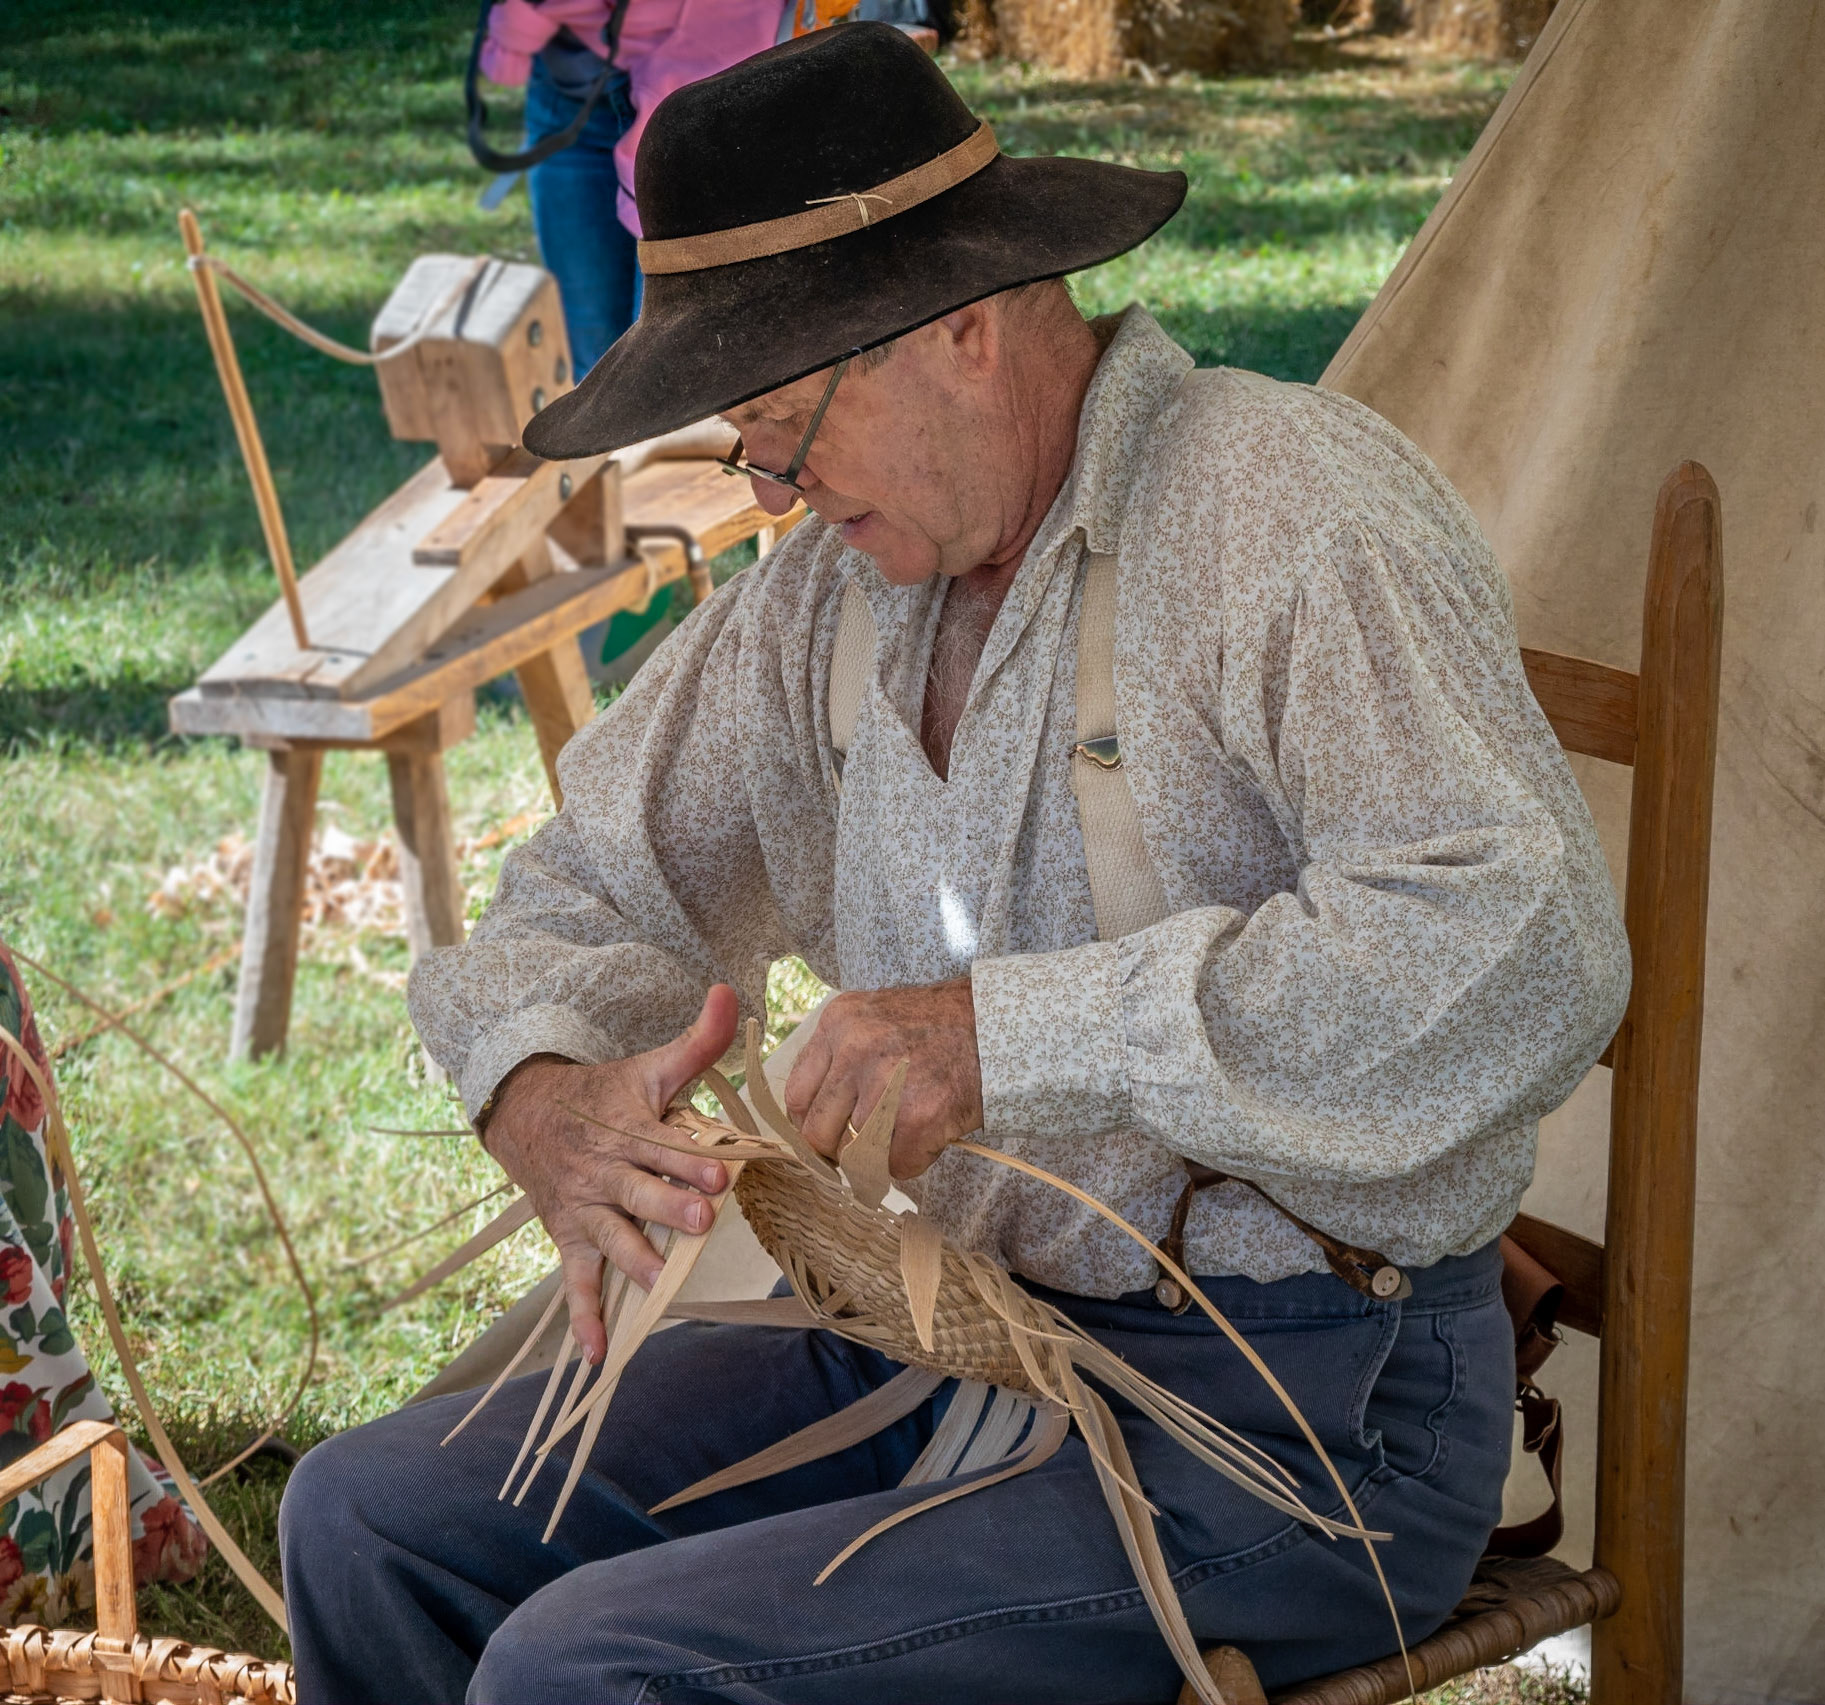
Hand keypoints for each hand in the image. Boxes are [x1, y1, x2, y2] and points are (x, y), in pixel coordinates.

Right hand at [482, 986, 738, 1361]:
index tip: (722, 1174)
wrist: (528, 1113)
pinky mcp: (571, 1239)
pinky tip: (599, 1354)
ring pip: (612, 1238)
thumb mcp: (651, 1067)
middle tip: (701, 1220)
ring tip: (661, 1278)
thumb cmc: (606, 1094)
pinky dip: (585, 1319)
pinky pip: (576, 1283)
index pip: (665, 1146)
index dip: (692, 1160)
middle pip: (641, 1192)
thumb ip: (698, 1041)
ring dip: (636, 1258)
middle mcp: (607, 1173)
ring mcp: (587, 1210)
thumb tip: (731, 992)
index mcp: (631, 1130)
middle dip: (670, 1206)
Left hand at [782, 978, 982, 1181]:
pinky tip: (932, 1133)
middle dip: (840, 1148)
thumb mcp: (874, 1019)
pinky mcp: (918, 1117)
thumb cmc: (938, 1027)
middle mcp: (855, 1049)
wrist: (998, 1026)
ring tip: (906, 1131)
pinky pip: (897, 1165)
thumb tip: (811, 1120)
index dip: (810, 1124)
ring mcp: (885, 1084)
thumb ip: (839, 1058)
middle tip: (866, 1144)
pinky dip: (915, 1160)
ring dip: (880, 1155)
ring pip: (855, 1155)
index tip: (827, 1134)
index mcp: (838, 1023)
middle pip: (818, 1132)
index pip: (796, 1095)